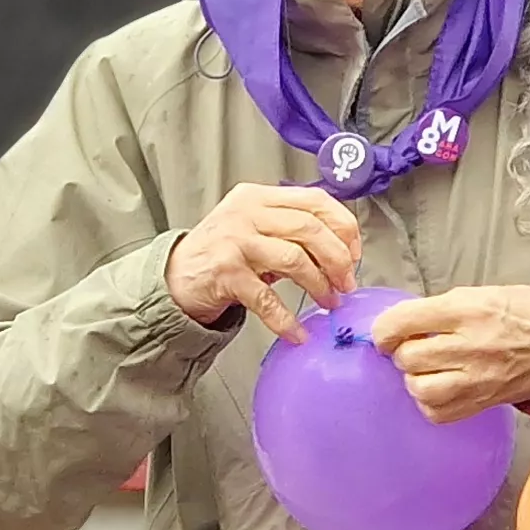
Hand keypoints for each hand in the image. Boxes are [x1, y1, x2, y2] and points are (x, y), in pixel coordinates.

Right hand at [165, 184, 361, 338]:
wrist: (174, 276)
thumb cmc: (219, 252)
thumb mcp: (252, 225)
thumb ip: (289, 225)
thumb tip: (340, 247)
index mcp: (259, 196)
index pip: (315, 200)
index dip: (344, 226)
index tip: (354, 252)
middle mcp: (247, 213)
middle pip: (310, 228)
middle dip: (338, 259)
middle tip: (346, 282)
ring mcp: (235, 242)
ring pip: (295, 259)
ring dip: (319, 285)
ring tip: (328, 301)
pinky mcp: (226, 274)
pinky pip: (267, 300)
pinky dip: (287, 320)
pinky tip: (297, 332)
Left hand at [369, 286, 529, 422]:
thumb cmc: (522, 314)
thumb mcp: (480, 293)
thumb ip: (440, 308)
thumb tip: (403, 323)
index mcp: (467, 311)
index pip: (404, 321)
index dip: (384, 329)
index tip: (385, 333)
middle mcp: (469, 346)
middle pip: (408, 357)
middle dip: (402, 352)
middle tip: (413, 347)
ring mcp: (476, 379)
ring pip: (420, 388)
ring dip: (415, 379)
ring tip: (425, 369)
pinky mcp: (481, 403)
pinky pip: (437, 412)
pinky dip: (430, 402)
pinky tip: (439, 388)